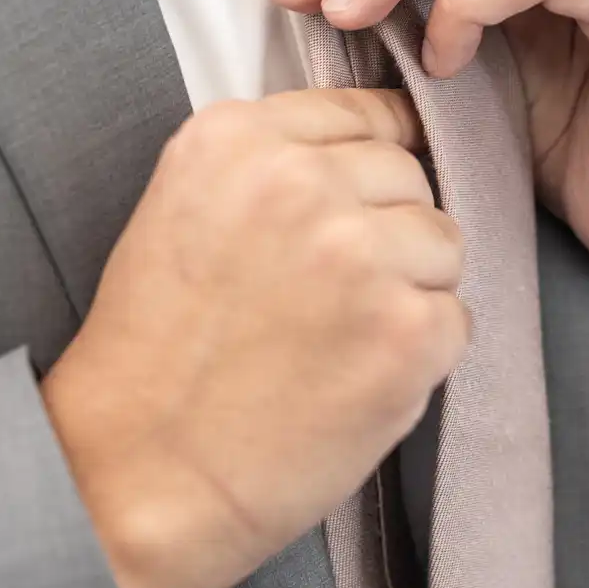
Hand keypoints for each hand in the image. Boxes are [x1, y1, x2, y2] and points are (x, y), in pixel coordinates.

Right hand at [40, 88, 466, 587]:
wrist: (134, 475)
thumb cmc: (153, 358)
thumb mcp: (184, 211)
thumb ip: (267, 166)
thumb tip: (368, 148)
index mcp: (236, 139)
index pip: (364, 113)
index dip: (367, 168)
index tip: (358, 206)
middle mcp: (301, 181)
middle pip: (408, 176)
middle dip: (386, 231)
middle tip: (328, 300)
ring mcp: (361, 253)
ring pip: (443, 243)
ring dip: (409, 290)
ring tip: (337, 342)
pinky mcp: (406, 329)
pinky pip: (454, 319)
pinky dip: (419, 357)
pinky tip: (352, 380)